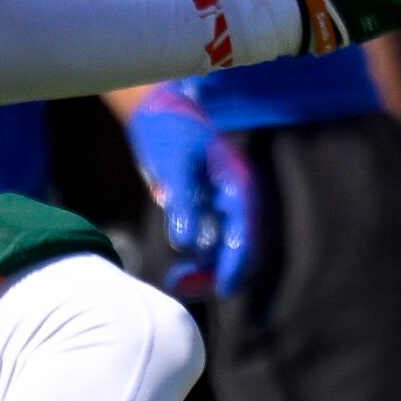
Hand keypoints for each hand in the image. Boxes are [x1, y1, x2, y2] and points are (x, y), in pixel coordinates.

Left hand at [124, 84, 254, 296]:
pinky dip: (196, 259)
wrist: (156, 112)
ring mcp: (219, 204)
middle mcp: (233, 197)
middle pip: (238, 244)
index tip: (224, 289)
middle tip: (186, 287)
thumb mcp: (174, 165)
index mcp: (236, 183)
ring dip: (205, 268)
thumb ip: (182, 202)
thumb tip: (186, 245)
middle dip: (218, 271)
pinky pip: (207, 242)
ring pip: (222, 247)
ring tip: (176, 281)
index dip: (237, 261)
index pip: (244, 230)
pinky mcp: (204, 208)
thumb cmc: (169, 132)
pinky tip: (177, 271)